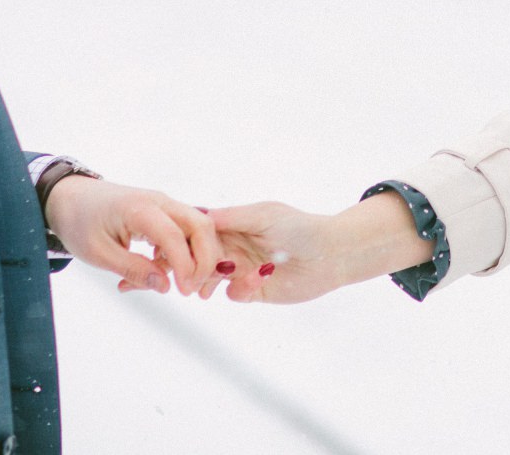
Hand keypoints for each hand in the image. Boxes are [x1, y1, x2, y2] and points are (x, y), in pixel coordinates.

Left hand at [43, 175, 220, 295]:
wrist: (70, 198)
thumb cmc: (80, 224)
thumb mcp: (99, 254)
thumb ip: (133, 269)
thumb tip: (165, 287)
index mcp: (140, 209)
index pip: (175, 237)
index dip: (185, 266)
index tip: (184, 291)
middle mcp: (160, 202)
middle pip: (201, 226)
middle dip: (205, 259)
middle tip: (191, 289)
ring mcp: (165, 204)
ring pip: (197, 229)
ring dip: (194, 257)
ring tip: (168, 281)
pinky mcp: (164, 211)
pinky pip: (185, 231)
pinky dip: (182, 252)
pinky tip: (159, 267)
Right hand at [208, 190, 431, 303]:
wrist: (331, 254)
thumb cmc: (300, 228)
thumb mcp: (264, 216)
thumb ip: (233, 217)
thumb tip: (199, 216)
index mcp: (235, 224)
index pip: (202, 231)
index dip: (189, 239)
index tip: (178, 246)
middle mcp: (236, 246)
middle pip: (202, 256)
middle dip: (194, 265)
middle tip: (188, 272)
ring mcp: (243, 268)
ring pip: (212, 278)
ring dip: (207, 282)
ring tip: (206, 287)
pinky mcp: (254, 289)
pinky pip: (234, 293)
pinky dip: (238, 289)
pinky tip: (255, 280)